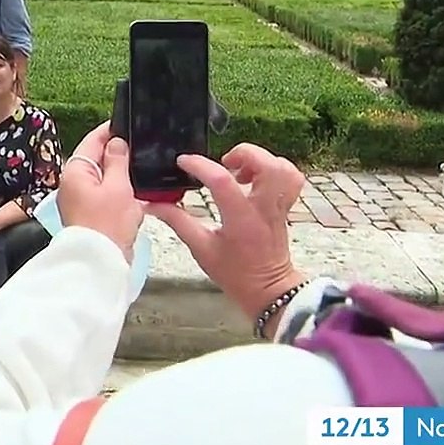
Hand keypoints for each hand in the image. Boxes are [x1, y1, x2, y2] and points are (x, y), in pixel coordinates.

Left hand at [56, 122, 142, 261]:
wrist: (99, 262)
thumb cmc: (106, 226)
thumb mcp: (118, 186)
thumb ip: (117, 160)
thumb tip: (116, 142)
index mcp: (76, 171)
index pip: (92, 141)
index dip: (110, 131)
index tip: (126, 125)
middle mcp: (73, 184)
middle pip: (96, 160)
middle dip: (117, 155)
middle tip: (138, 150)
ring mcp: (79, 200)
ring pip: (102, 179)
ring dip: (119, 177)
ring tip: (139, 174)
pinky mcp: (88, 215)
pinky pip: (104, 197)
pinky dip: (118, 194)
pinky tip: (134, 197)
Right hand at [147, 143, 307, 321]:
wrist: (268, 290)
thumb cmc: (235, 273)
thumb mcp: (200, 248)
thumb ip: (177, 221)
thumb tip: (153, 204)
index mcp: (241, 220)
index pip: (222, 180)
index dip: (199, 165)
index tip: (183, 162)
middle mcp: (264, 209)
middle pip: (267, 165)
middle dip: (244, 154)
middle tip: (224, 163)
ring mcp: (279, 207)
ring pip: (283, 168)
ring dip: (261, 160)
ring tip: (241, 169)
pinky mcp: (285, 207)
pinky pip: (290, 178)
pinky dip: (274, 169)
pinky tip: (255, 178)